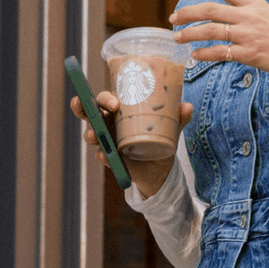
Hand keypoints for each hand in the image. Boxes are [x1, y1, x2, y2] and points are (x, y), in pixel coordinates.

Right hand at [69, 93, 192, 197]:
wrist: (160, 169)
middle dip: (81, 106)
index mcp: (120, 111)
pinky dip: (102, 155)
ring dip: (89, 133)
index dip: (104, 98)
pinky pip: (102, 156)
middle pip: (89, 111)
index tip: (114, 103)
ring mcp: (108, 141)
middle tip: (84, 106)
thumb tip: (187, 107)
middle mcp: (109, 124)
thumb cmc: (160, 140)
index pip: (105, 99)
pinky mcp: (111, 158)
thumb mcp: (170, 128)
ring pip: (91, 133)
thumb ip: (177, 118)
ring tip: (94, 135)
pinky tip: (105, 156)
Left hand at [169, 0, 268, 98]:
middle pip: (210, 10)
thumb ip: (251, 14)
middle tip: (173, 18)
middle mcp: (249, 16)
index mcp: (255, 4)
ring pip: (210, 31)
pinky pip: (220, 53)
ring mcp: (248, 36)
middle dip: (187, 13)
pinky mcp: (250, 55)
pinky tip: (195, 56)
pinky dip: (204, 54)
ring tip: (177, 38)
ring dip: (190, 33)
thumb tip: (232, 17)